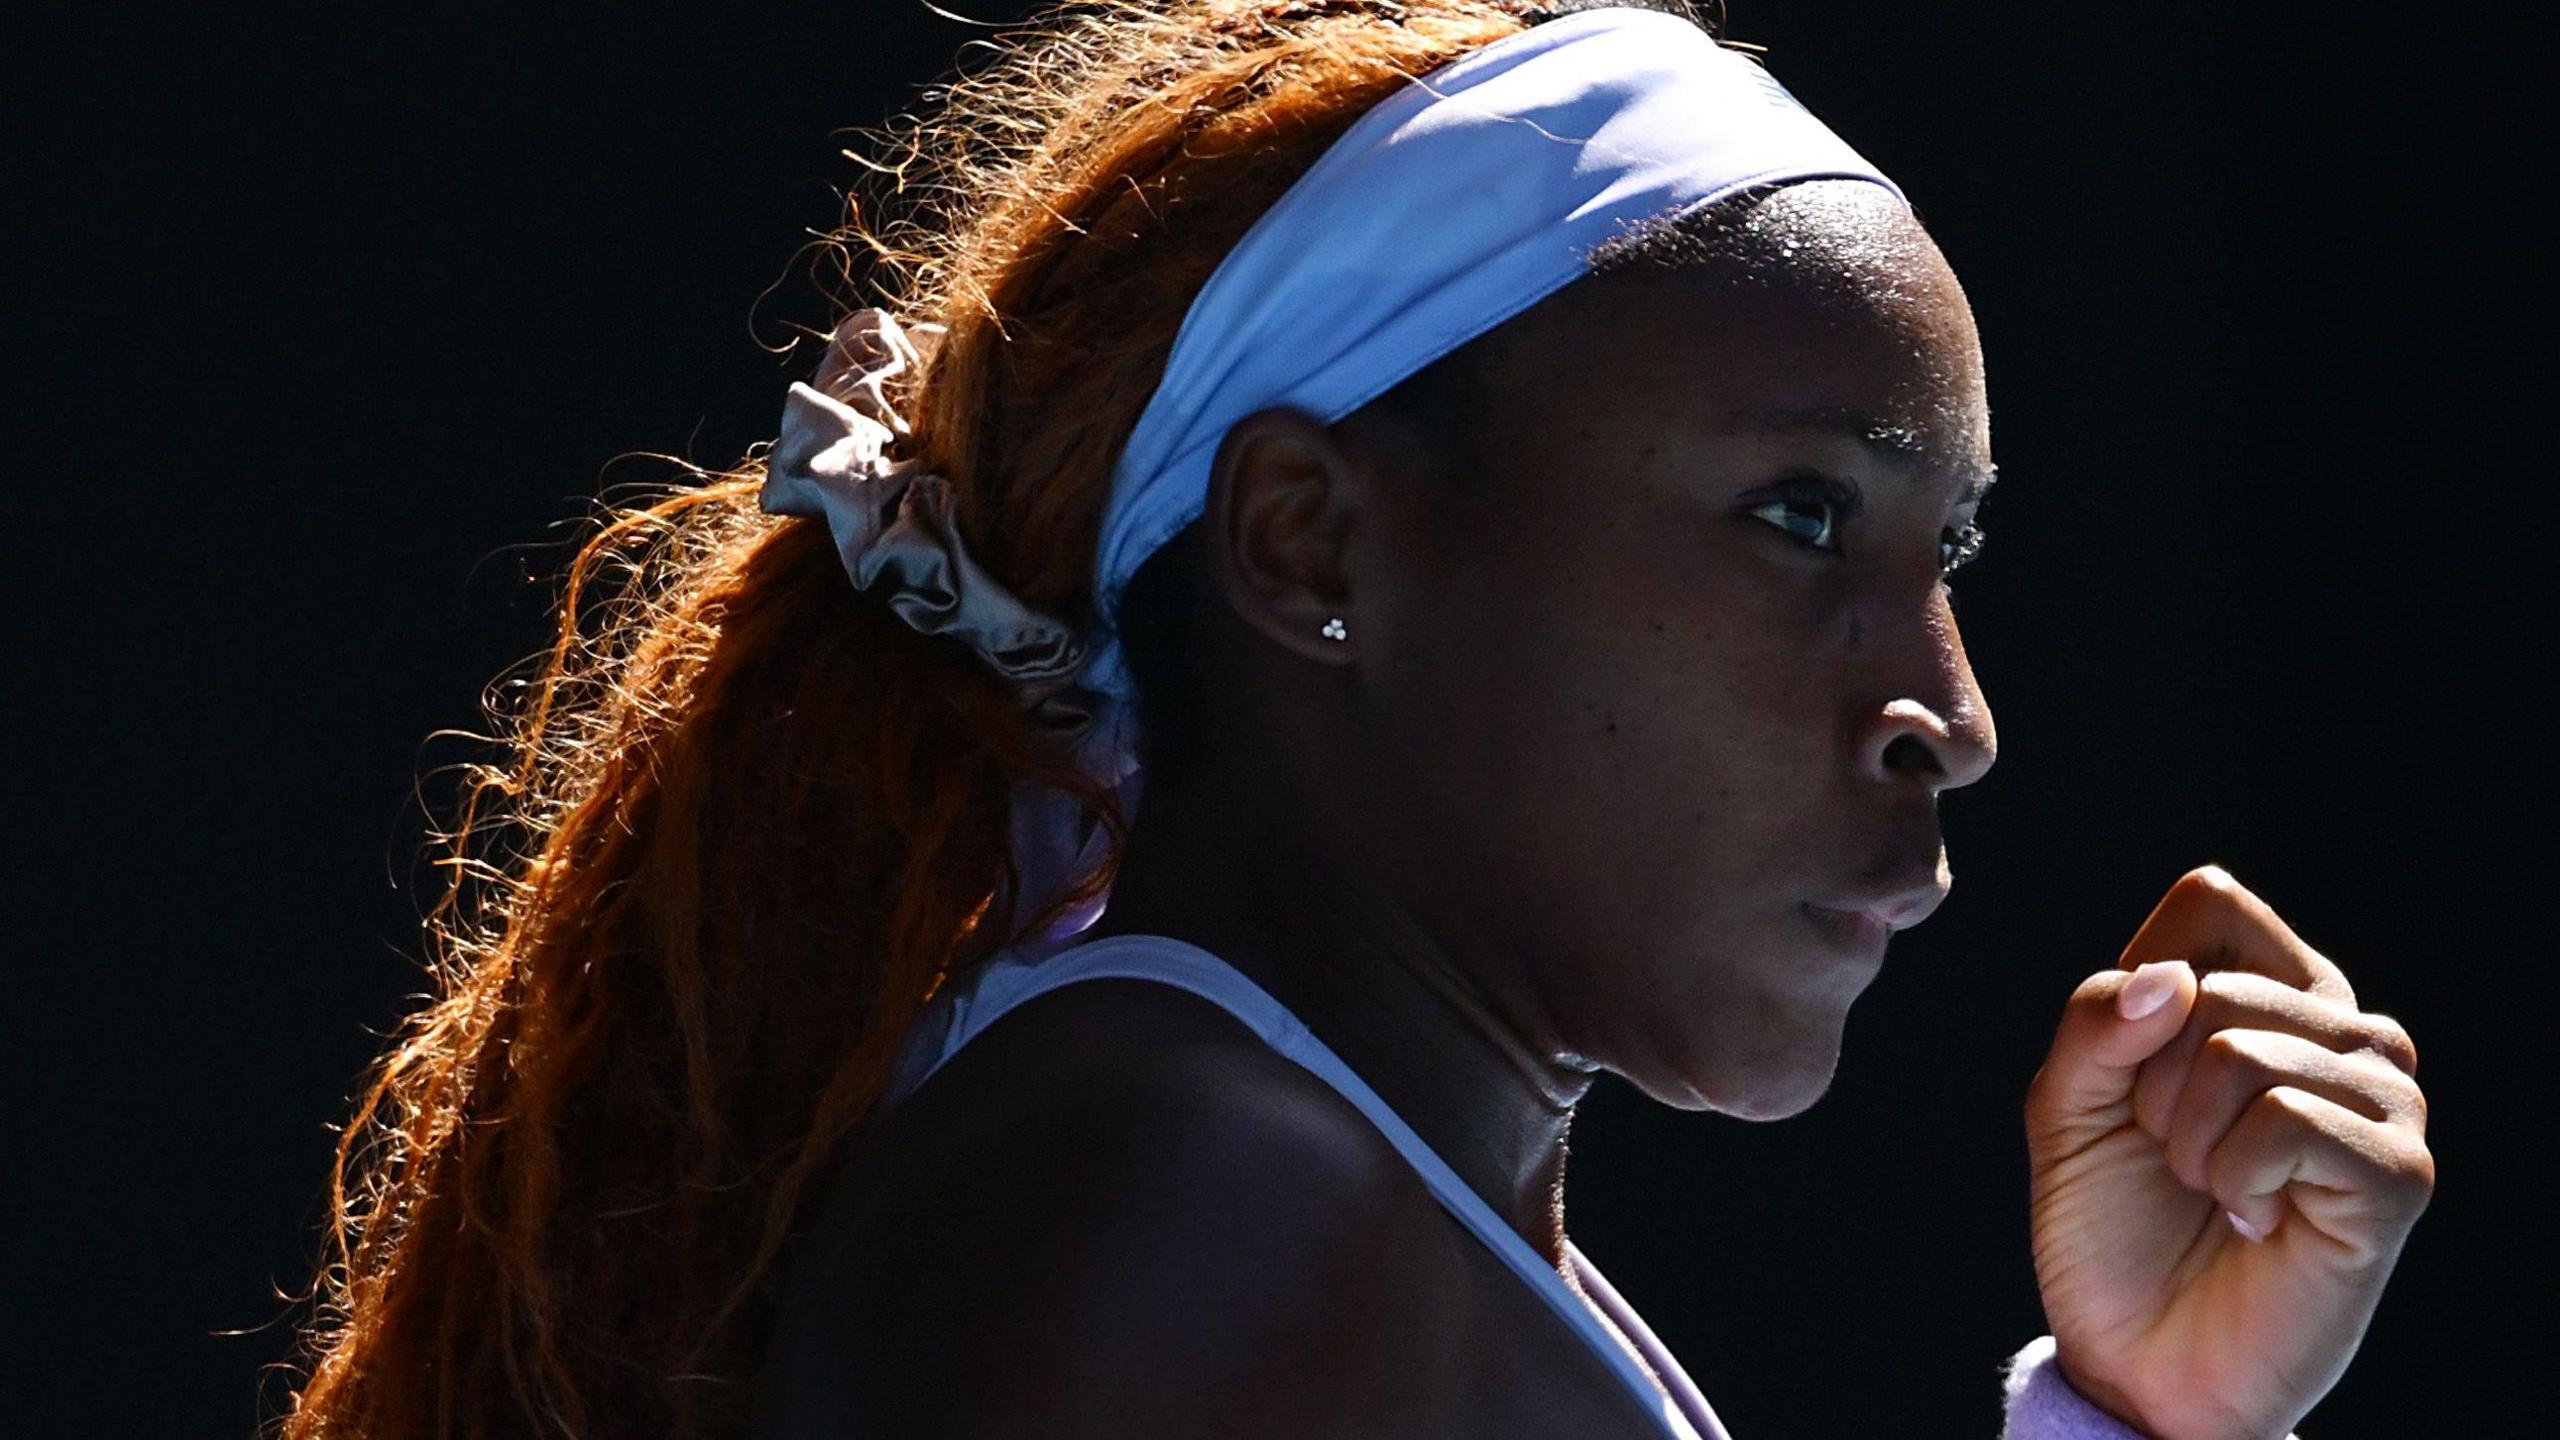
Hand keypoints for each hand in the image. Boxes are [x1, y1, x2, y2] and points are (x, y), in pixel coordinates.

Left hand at [2022, 865, 2433, 1439]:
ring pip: (2240, 1050)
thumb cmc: (2111, 1223)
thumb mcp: (2066, 1105)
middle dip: (2146, 1085)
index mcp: (2273, 991)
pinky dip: (2232, 1176)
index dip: (2138, 986)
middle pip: (2209, 982)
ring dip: (2184, 1139)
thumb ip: (2095, 1023)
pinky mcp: (2398, 1174)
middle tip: (2174, 1159)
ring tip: (2214, 1191)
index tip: (2136, 1078)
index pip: (2209, 900)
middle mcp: (2344, 1030)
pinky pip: (2284, 1119)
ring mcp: (2383, 1100)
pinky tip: (2255, 1222)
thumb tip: (2173, 981)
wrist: (2137, 1356)